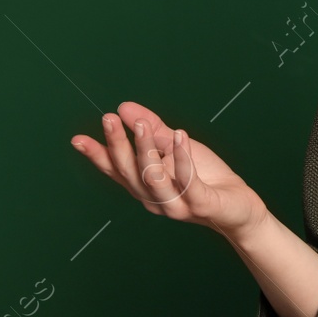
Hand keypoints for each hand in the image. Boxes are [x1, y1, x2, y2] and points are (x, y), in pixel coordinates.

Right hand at [71, 101, 266, 238]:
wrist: (240, 209)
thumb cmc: (208, 178)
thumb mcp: (178, 147)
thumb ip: (153, 128)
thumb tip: (123, 107)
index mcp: (146, 186)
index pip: (117, 171)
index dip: (98, 156)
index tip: (78, 139)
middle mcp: (155, 199)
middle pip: (130, 172)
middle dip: (118, 145)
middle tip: (108, 118)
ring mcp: (177, 204)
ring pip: (154, 177)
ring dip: (146, 149)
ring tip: (142, 124)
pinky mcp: (201, 203)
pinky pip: (188, 181)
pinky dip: (182, 157)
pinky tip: (180, 135)